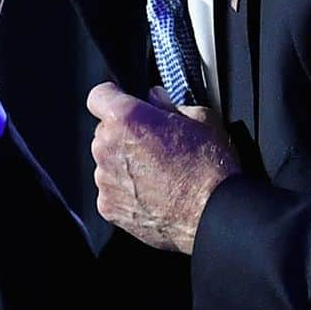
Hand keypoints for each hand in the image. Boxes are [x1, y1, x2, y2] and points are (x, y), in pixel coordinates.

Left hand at [86, 82, 240, 254]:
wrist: (211, 214)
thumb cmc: (209, 168)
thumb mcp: (200, 119)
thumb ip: (168, 103)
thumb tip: (156, 98)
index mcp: (126, 118)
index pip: (99, 95)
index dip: (113, 97)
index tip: (122, 102)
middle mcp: (107, 146)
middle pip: (104, 131)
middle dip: (124, 134)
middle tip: (154, 144)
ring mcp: (105, 179)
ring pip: (107, 162)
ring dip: (124, 163)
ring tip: (158, 174)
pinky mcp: (107, 206)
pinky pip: (111, 190)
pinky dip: (125, 191)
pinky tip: (153, 194)